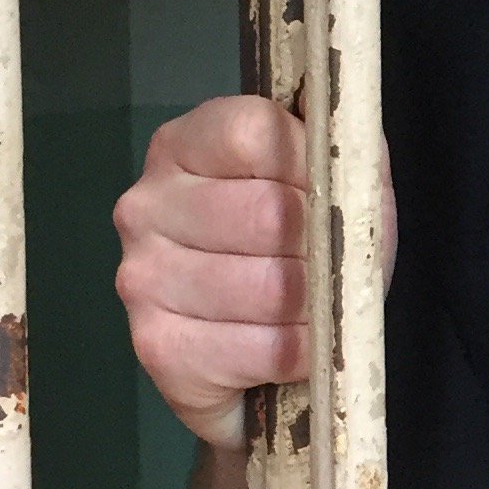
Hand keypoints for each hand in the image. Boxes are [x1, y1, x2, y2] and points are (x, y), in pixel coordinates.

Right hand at [112, 97, 396, 451]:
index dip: (313, 167)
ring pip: (270, 287)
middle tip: (328, 267)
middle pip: (268, 213)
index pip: (255, 133)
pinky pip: (260, 349)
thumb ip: (338, 149)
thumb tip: (346, 128)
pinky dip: (298, 353)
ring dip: (314, 307)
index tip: (331, 194)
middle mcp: (147, 203)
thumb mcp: (331, 185)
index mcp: (185, 145)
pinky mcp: (157, 346)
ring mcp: (142, 275)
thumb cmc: (300, 255)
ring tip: (314, 310)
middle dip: (320, 248)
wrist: (262, 360)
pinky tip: (291, 347)